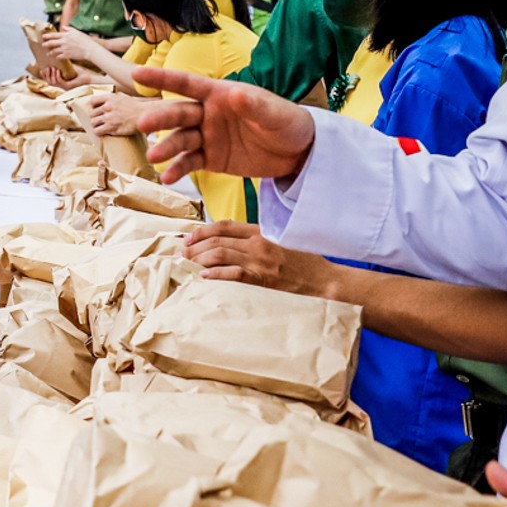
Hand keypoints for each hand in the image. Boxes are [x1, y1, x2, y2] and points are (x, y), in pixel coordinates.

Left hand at [43, 27, 100, 65]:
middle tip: (43, 45)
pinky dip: (57, 57)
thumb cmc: (85, 40)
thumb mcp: (77, 32)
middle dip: (46, 44)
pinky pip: (59, 56)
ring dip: (50, 52)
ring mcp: (65, 49)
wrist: (89, 49)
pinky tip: (56, 57)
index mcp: (66, 35)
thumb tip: (63, 27)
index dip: (47, 36)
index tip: (43, 37)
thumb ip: (69, 29)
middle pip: (51, 43)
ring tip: (48, 53)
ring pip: (54, 51)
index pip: (54, 35)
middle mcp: (64, 42)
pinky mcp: (67, 55)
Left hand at [86, 90, 149, 136]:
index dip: (94, 106)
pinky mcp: (111, 128)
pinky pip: (97, 131)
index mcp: (110, 98)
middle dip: (95, 117)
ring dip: (96, 126)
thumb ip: (114, 97)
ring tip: (100, 127)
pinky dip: (98, 132)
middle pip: (92, 113)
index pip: (93, 101)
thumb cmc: (136, 107)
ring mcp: (109, 118)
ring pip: (93, 123)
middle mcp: (108, 107)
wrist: (144, 115)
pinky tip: (102, 132)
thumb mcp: (124, 97)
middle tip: (100, 120)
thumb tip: (108, 99)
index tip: (97, 110)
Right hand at [134, 68, 316, 184]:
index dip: (162, 78)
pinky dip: (177, 170)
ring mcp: (208, 137)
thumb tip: (235, 94)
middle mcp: (208, 113)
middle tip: (144, 124)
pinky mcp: (212, 159)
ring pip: (180, 140)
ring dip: (166, 147)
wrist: (299, 153)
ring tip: (154, 158)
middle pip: (179, 114)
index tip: (137, 74)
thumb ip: (254, 106)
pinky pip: (190, 163)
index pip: (187, 84)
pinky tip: (168, 177)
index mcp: (220, 94)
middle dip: (160, 117)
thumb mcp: (275, 113)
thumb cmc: (288, 123)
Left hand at [183, 220, 334, 296]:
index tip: (188, 237)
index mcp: (261, 232)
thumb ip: (258, 240)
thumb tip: (231, 244)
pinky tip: (204, 277)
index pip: (225, 225)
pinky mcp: (263, 280)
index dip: (202, 230)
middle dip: (194, 246)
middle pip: (217, 240)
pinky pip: (234, 274)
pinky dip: (216, 274)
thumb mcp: (281, 241)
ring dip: (199, 259)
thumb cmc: (304, 263)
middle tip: (180, 253)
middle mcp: (258, 244)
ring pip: (221, 255)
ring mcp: (260, 262)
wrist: (325, 282)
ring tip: (186, 264)